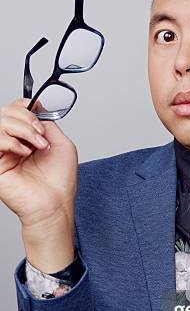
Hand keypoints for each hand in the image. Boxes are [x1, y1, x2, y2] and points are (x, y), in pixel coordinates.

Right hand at [0, 98, 77, 228]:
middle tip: (40, 134)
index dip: (24, 106)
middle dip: (26, 118)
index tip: (37, 112)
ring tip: (37, 144)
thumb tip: (36, 106)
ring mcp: (2, 154)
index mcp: (26, 138)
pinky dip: (10, 141)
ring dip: (22, 128)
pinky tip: (25, 152)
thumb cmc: (60, 182)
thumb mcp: (62, 144)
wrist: (55, 205)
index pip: (14, 111)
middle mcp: (12, 144)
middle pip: (5, 112)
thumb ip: (47, 123)